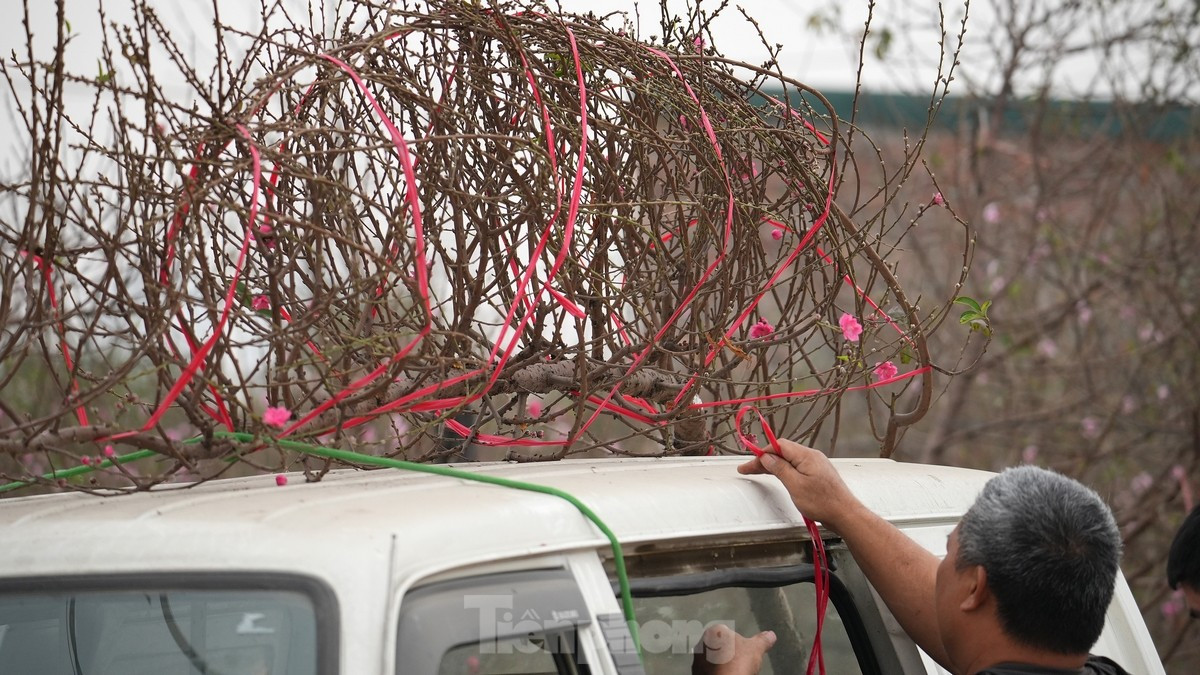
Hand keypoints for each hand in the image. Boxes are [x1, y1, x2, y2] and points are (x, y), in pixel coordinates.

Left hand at [692, 624, 775, 674]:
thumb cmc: (738, 663)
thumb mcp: (756, 649)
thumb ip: (763, 640)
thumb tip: (770, 635)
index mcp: (715, 631)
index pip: (729, 634)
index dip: (739, 645)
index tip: (744, 654)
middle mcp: (701, 643)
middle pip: (719, 646)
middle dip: (729, 654)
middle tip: (739, 663)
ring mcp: (697, 659)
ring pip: (713, 660)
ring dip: (721, 664)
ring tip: (733, 672)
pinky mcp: (696, 673)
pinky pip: (708, 671)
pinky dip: (716, 674)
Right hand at [737, 438, 860, 532]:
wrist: (845, 514)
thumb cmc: (823, 502)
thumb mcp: (795, 485)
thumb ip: (780, 469)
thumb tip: (767, 458)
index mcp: (806, 456)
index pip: (779, 446)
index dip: (762, 453)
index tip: (750, 463)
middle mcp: (812, 457)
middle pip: (783, 452)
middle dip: (764, 460)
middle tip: (748, 469)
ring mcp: (816, 465)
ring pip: (789, 460)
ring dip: (773, 465)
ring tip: (758, 472)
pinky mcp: (818, 474)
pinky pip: (797, 467)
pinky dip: (784, 470)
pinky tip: (778, 476)